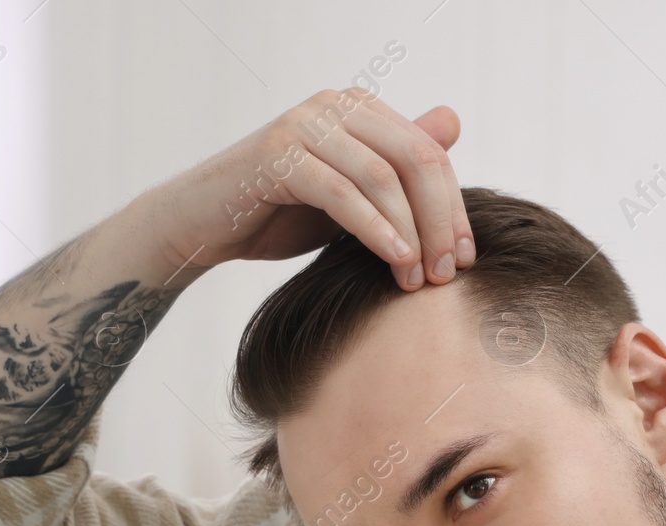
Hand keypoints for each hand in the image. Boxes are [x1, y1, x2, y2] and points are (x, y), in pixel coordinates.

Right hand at [148, 88, 473, 290]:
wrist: (201, 226)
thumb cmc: (276, 213)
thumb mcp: (349, 197)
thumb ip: (395, 168)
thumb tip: (453, 125)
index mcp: (358, 109)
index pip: (429, 152)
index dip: (454, 206)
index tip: (464, 259)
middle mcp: (334, 106)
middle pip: (415, 158)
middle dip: (440, 220)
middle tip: (446, 273)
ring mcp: (304, 126)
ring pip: (382, 175)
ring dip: (410, 231)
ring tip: (418, 278)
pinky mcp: (278, 156)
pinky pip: (341, 192)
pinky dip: (374, 227)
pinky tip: (393, 259)